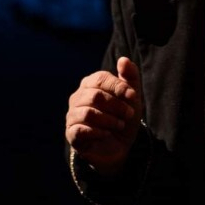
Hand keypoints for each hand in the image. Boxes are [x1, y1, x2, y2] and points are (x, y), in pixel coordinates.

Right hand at [65, 56, 142, 175]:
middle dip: (117, 106)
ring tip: (120, 124)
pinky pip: (81, 130)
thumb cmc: (123, 116)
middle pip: (96, 96)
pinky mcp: (71, 133)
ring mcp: (72, 115)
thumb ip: (130, 76)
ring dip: (109, 120)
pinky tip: (107, 134)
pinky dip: (98, 132)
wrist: (119, 145)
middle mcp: (78, 97)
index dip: (118, 86)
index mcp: (90, 84)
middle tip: (129, 114)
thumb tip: (123, 59)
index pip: (100, 78)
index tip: (133, 96)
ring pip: (88, 113)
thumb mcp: (132, 97)